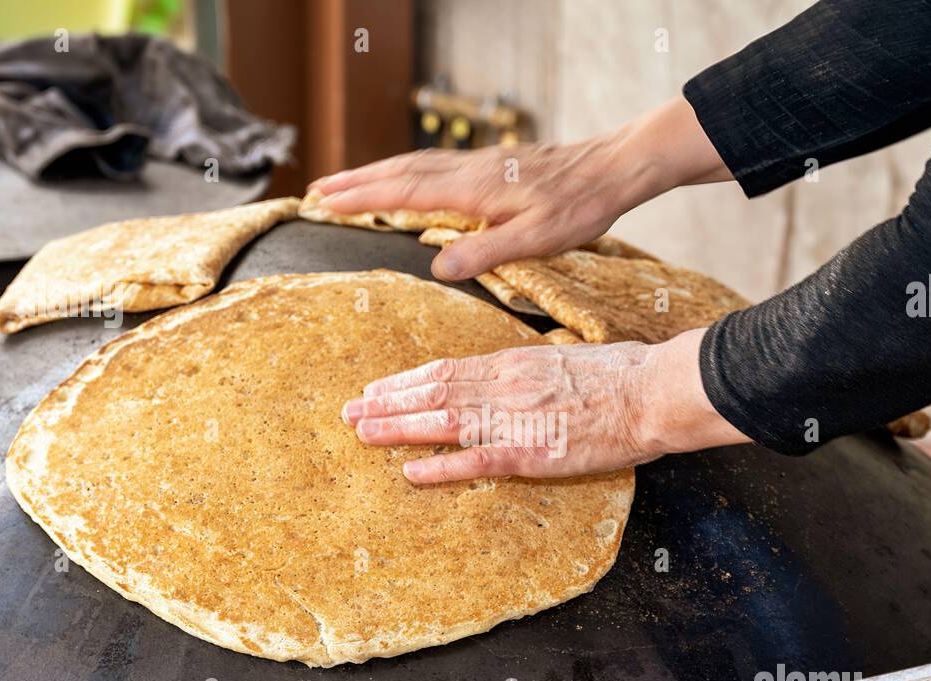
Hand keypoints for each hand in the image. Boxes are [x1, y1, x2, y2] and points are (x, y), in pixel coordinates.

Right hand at [308, 98, 730, 281]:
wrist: (614, 168)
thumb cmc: (580, 206)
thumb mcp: (536, 240)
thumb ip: (485, 253)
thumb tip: (437, 267)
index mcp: (473, 189)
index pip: (404, 192)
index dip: (362, 198)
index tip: (324, 202)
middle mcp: (470, 170)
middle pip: (399, 171)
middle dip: (356, 182)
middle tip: (316, 191)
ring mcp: (480, 164)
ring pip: (415, 164)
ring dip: (376, 173)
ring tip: (346, 184)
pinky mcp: (492, 165)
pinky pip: (435, 165)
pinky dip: (405, 171)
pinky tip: (404, 180)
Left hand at [342, 329, 748, 483]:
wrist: (650, 391)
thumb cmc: (621, 374)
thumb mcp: (567, 358)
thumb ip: (534, 369)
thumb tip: (516, 373)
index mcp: (514, 363)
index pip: (447, 370)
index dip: (407, 380)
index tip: (379, 387)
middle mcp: (504, 386)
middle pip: (433, 392)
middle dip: (387, 402)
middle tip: (350, 411)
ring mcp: (514, 419)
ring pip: (442, 421)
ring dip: (398, 428)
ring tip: (362, 433)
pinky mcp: (531, 452)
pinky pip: (475, 460)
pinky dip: (439, 466)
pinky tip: (410, 471)